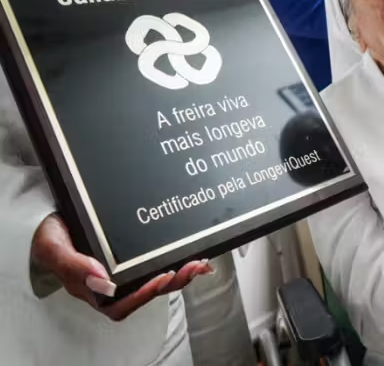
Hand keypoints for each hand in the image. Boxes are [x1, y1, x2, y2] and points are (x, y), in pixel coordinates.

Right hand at [31, 214, 211, 321]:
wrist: (51, 213)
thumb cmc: (51, 233)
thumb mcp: (53, 247)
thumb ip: (72, 265)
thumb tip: (102, 280)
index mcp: (91, 287)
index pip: (120, 304)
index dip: (143, 296)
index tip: (161, 278)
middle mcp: (110, 282)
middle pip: (144, 292)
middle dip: (171, 283)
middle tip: (192, 267)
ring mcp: (122, 268)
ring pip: (154, 278)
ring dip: (179, 273)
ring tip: (198, 262)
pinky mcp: (132, 253)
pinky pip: (155, 261)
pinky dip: (176, 258)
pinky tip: (192, 252)